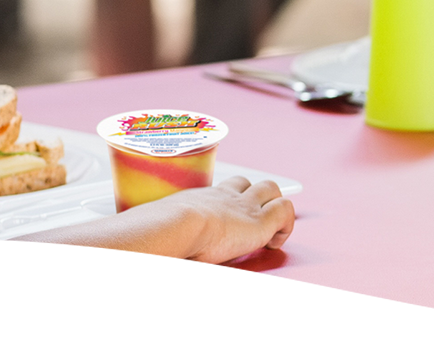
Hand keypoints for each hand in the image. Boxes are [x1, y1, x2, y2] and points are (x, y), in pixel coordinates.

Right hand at [158, 177, 294, 262]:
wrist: (176, 225)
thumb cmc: (163, 231)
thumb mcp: (164, 227)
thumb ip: (165, 231)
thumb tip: (147, 250)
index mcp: (206, 197)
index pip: (229, 188)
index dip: (236, 199)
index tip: (232, 221)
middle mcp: (228, 196)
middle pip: (253, 183)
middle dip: (260, 199)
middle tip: (256, 223)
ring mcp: (246, 204)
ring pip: (273, 189)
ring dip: (275, 208)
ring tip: (270, 233)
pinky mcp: (260, 219)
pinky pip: (285, 210)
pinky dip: (286, 224)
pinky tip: (274, 242)